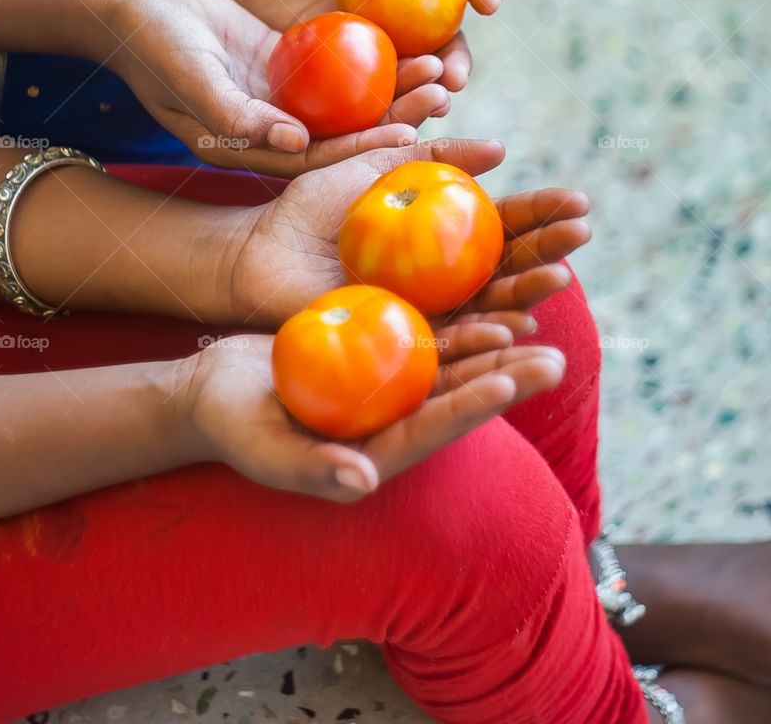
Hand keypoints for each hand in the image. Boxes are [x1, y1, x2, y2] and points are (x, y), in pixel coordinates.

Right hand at [94, 0, 449, 170]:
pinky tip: (406, 41)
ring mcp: (274, 93)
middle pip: (339, 130)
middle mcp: (264, 125)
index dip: (359, 149)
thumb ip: (236, 113)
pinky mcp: (280, 60)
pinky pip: (331, 64)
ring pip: (342, 98)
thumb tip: (294, 141)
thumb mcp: (189, 76)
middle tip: (439, 96)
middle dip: (390, 117)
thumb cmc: (148, 39)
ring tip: (435, 69)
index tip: (409, 137)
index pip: (312, 156)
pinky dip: (366, 58)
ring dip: (387, 87)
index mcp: (241, 144)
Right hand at [180, 323, 565, 501]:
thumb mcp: (264, 448)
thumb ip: (311, 468)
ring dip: (498, 341)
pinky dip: (461, 312)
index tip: (509, 382)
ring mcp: (391, 388)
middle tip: (556, 358)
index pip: (433, 428)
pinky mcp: (381, 355)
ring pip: (454, 361)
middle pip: (459, 395)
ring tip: (538, 325)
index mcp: (376, 451)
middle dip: (508, 377)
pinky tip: (490, 289)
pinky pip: (429, 332)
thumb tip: (362, 483)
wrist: (214, 390)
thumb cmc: (232, 425)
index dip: (472, 405)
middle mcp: (395, 419)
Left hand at [186, 0, 502, 91]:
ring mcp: (361, 35)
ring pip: (405, 71)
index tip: (489, 4)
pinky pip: (359, 91)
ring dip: (423, 92)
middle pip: (440, 36)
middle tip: (451, 79)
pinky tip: (383, 126)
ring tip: (432, 106)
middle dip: (455, 59)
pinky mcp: (326, 63)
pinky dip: (376, 110)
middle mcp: (391, 1)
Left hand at [227, 137, 590, 327]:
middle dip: (550, 250)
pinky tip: (511, 324)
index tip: (578, 202)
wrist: (258, 252)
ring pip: (490, 307)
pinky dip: (482, 336)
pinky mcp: (400, 344)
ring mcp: (426, 313)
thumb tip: (500, 150)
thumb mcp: (372, 165)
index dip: (543, 213)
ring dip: (529, 294)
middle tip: (581, 234)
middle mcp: (445, 278)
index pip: (507, 224)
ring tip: (559, 276)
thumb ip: (433, 154)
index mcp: (445, 236)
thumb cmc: (310, 208)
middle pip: (510, 266)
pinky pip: (448, 344)